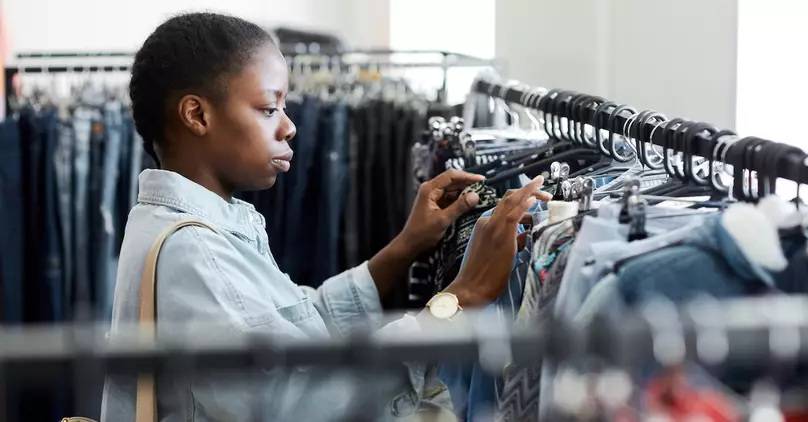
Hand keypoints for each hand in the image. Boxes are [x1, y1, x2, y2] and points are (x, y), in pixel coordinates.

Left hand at [398, 169, 485, 253]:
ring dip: (465, 192)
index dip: (467, 176)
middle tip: (485, 188)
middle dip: (468, 184)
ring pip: (453, 190)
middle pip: (453, 181)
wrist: (410, 245)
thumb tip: (476, 195)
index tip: (482, 180)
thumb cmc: (422, 233)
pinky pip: (451, 198)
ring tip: (481, 195)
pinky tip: (471, 203)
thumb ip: (459, 207)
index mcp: (429, 189)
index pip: (451, 176)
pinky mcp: (436, 204)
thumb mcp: (443, 220)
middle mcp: (431, 189)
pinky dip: (460, 200)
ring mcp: (433, 197)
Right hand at [445, 176, 550, 307]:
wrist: (470, 287)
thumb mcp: (498, 252)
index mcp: (485, 224)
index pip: (505, 204)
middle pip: (509, 197)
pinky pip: (513, 215)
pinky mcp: (500, 236)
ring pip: (511, 201)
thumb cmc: (482, 275)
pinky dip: (524, 205)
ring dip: (530, 192)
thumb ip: (512, 240)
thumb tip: (526, 235)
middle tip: (544, 187)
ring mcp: (493, 227)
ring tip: (545, 193)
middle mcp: (488, 221)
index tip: (535, 198)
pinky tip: (534, 200)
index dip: (522, 198)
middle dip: (529, 189)